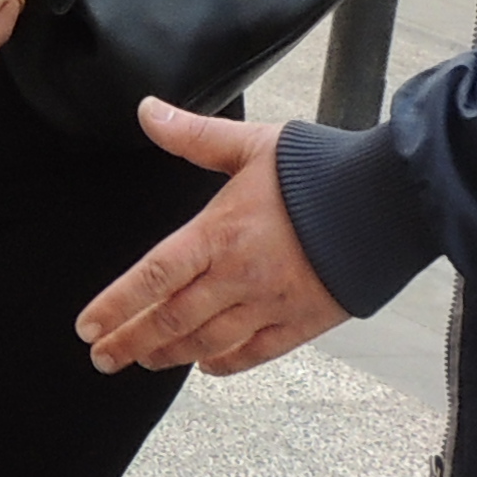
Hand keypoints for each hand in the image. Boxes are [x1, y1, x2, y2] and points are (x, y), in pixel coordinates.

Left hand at [75, 101, 347, 375]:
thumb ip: (193, 136)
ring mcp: (271, 304)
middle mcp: (239, 276)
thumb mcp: (252, 145)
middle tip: (102, 358)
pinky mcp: (304, 322)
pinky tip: (204, 365)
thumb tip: (146, 111)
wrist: (389, 200)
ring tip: (143, 360)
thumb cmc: (320, 169)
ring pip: (206, 342)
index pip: (152, 277)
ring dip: (169, 354)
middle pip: (170, 319)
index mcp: (220, 233)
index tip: (87, 327)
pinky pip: (254, 353)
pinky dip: (223, 363)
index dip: (115, 305)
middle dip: (130, 341)